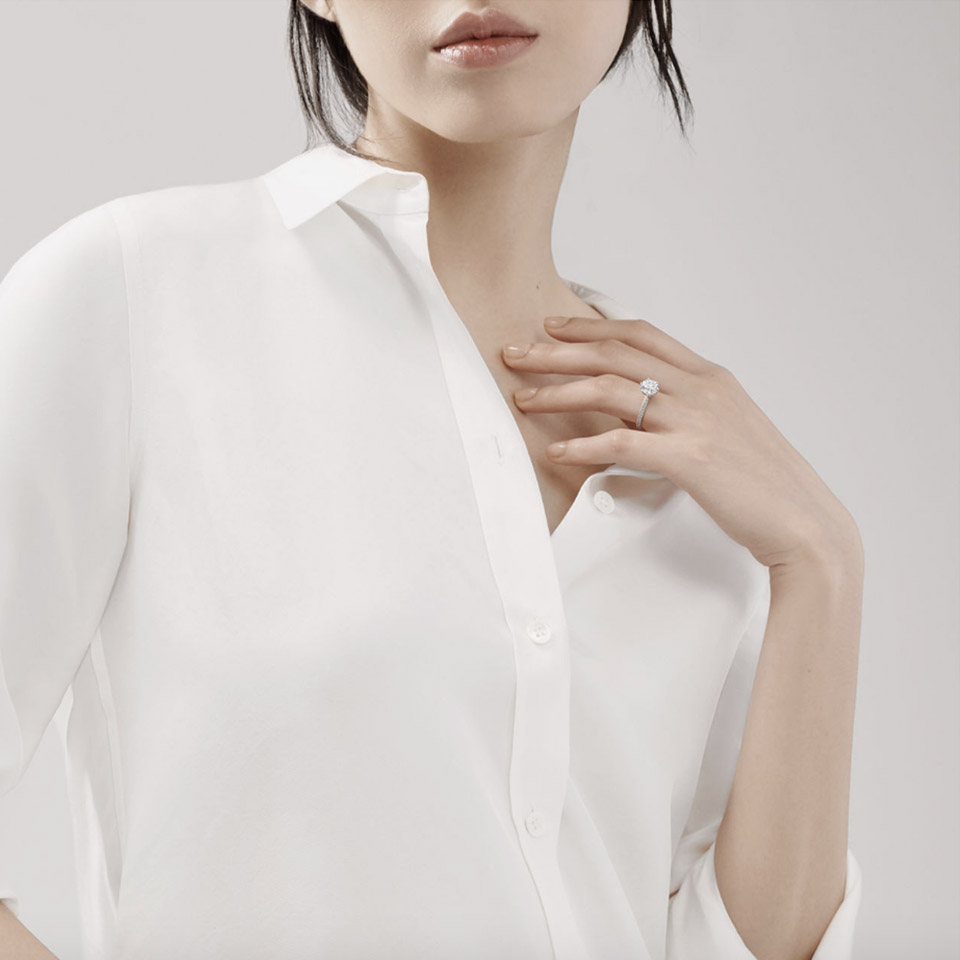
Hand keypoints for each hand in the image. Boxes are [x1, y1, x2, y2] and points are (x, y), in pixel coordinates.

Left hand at [501, 315, 860, 569]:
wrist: (803, 521)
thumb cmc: (763, 481)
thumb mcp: (727, 428)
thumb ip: (688, 410)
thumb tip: (647, 410)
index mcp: (709, 376)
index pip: (640, 334)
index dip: (591, 326)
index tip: (552, 325)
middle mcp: (700, 388)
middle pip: (614, 354)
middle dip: (557, 351)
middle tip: (514, 353)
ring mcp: (695, 420)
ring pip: (611, 389)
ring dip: (558, 392)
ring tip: (521, 399)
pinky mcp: (689, 458)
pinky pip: (621, 443)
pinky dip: (583, 445)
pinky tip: (556, 451)